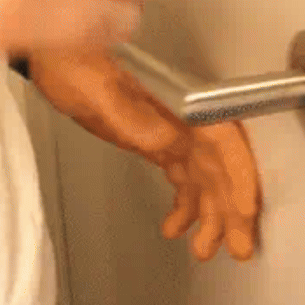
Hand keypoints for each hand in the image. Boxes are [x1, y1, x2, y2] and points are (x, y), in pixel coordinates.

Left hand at [28, 48, 260, 261]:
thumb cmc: (77, 62)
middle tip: (239, 248)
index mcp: (178, 101)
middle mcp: (184, 118)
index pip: (222, 139)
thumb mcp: (98, 87)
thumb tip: (169, 143)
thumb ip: (132, 116)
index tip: (245, 210)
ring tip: (204, 250)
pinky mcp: (158, 141)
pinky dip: (184, 204)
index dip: (239, 175)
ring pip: (205, 177)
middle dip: (231, 208)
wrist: (59, 53)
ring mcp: (173, 131)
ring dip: (210, 214)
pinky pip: (183, 177)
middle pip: (220, 165)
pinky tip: (175, 226)